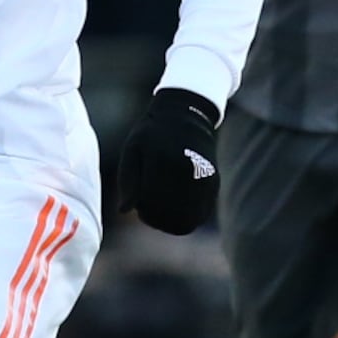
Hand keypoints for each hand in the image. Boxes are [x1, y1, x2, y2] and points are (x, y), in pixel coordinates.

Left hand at [115, 89, 223, 233]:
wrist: (186, 115)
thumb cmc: (152, 134)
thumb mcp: (133, 150)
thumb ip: (128, 181)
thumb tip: (124, 211)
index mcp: (162, 160)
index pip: (150, 203)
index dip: (141, 210)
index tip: (138, 205)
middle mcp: (186, 170)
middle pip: (169, 216)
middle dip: (155, 218)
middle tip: (148, 209)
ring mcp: (203, 178)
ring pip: (187, 220)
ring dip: (171, 222)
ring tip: (162, 209)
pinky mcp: (213, 183)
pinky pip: (200, 215)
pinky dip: (187, 218)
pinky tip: (176, 207)